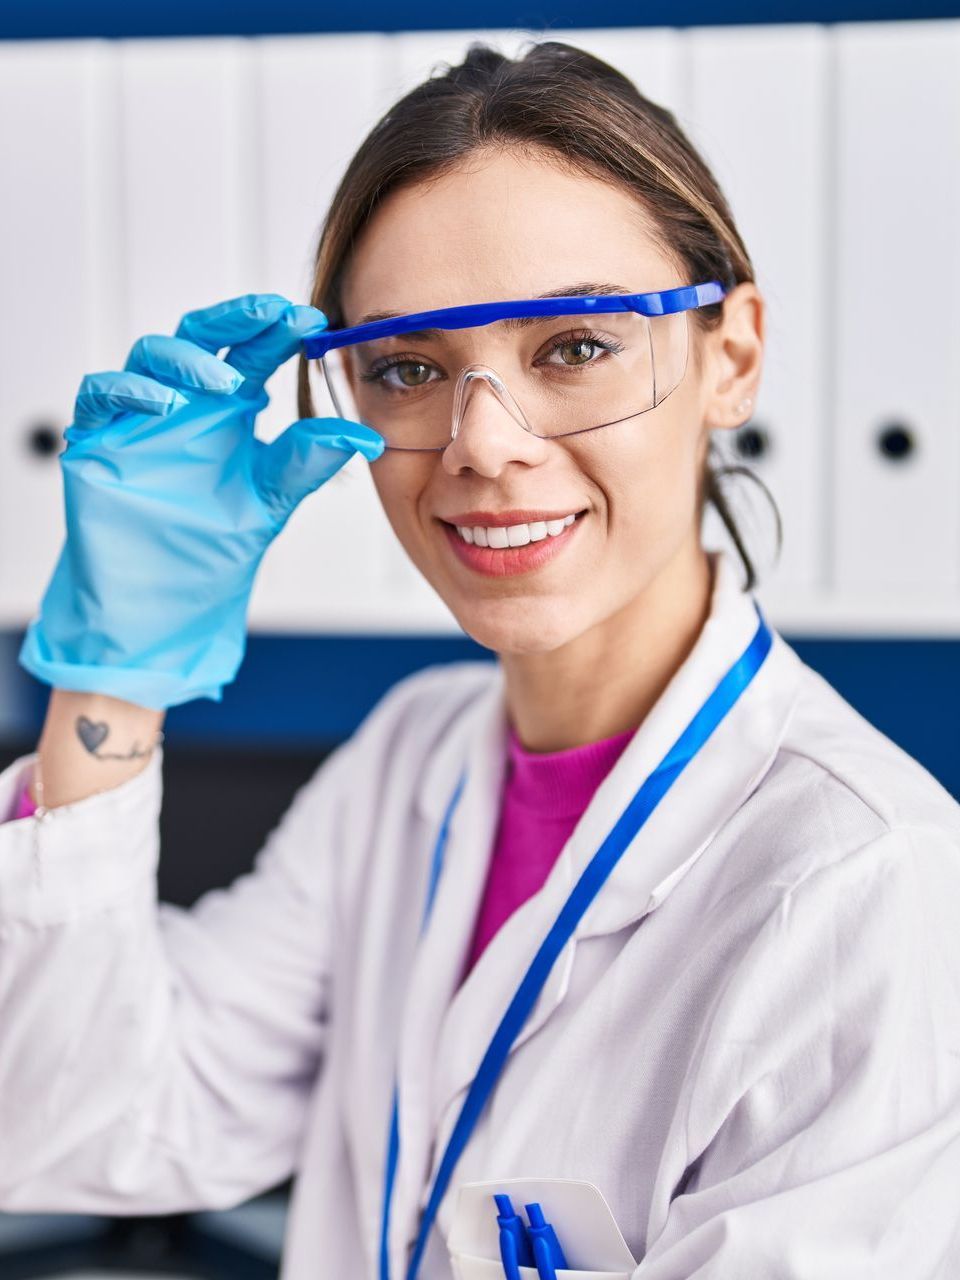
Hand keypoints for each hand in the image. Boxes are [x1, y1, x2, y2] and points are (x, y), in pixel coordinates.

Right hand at [19, 293, 383, 709]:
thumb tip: (367, 436)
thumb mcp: (270, 499)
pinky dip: (130, 390)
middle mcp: (184, 404)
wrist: (165, 602)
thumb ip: (308, 461)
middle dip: (235, 319)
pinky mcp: (99, 440)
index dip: (277, 330)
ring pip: (151, 355)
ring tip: (224, 385)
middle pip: (203, 337)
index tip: (313, 319)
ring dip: (189, 360)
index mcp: (227, 412)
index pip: (252, 354)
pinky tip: (164, 405)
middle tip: (271, 314)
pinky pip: (101, 392)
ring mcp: (139, 417)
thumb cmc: (212, 549)